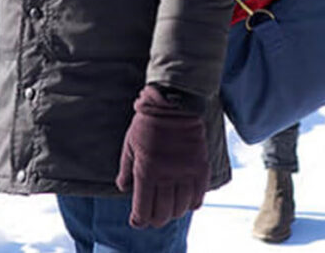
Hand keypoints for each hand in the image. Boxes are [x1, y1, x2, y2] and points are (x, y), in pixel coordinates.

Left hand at [116, 85, 209, 228]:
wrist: (173, 103)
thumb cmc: (146, 123)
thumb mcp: (129, 145)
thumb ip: (126, 170)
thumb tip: (123, 189)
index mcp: (146, 171)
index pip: (143, 209)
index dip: (139, 220)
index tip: (137, 221)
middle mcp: (167, 175)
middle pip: (163, 212)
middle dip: (156, 220)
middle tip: (153, 218)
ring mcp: (185, 171)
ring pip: (181, 206)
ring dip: (174, 212)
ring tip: (170, 211)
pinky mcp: (200, 165)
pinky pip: (199, 193)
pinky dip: (193, 203)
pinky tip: (188, 203)